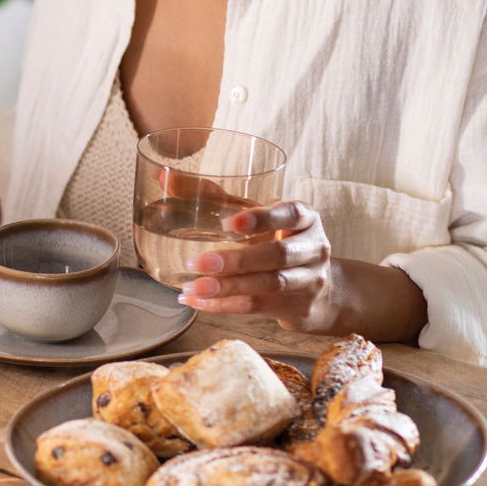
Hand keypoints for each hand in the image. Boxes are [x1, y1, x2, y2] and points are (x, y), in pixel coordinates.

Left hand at [177, 200, 340, 332]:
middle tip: (197, 263)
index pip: (291, 214)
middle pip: (277, 255)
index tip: (230, 223)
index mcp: (305, 218)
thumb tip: (164, 177)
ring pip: (269, 285)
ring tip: (193, 287)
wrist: (322, 290)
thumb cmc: (276, 240)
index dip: (262, 218)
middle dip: (236, 261)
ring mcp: (309, 281)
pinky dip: (225, 306)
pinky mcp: (297, 307)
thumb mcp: (255, 216)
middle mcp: (313, 248)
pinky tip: (198, 302)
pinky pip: (259, 307)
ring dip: (227, 288)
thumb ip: (213, 196)